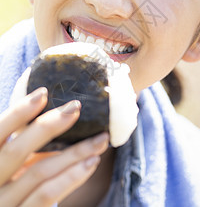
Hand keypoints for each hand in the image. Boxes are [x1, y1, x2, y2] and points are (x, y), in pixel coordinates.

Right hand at [0, 88, 108, 206]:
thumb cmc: (12, 183)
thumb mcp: (12, 163)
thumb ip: (26, 146)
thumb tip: (61, 117)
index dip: (18, 112)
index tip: (43, 93)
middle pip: (17, 149)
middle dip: (48, 126)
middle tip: (75, 107)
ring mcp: (4, 202)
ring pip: (39, 171)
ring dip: (74, 153)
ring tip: (99, 139)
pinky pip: (46, 195)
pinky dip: (71, 177)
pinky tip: (91, 162)